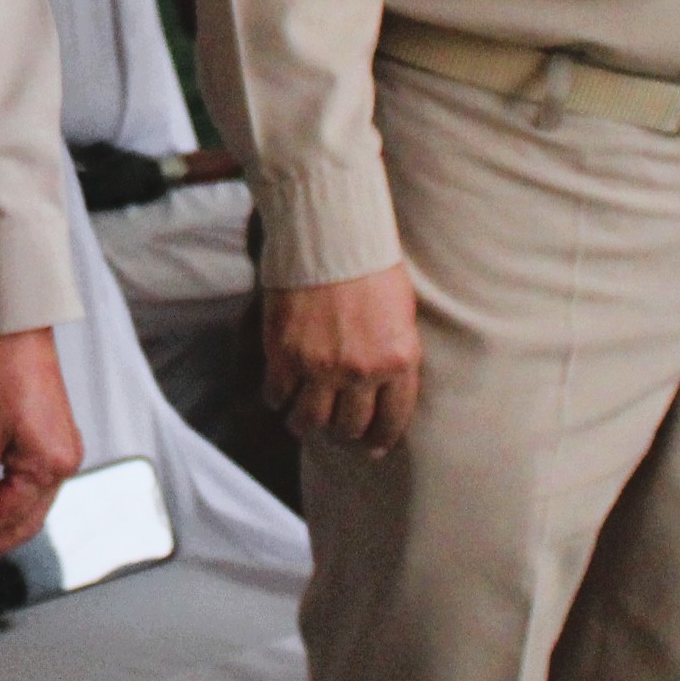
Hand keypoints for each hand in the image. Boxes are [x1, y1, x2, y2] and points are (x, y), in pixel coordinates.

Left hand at [0, 328, 80, 563]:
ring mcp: (64, 452)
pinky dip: (11, 501)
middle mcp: (65, 464)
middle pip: (28, 522)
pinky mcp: (56, 440)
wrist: (14, 329)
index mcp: (50, 467)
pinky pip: (35, 485)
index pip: (12, 523)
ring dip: (1, 523)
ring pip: (32, 506)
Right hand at [261, 261, 420, 452]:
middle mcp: (362, 371)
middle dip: (343, 435)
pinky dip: (277, 399)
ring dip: (306, 425)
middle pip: (349, 427)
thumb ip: (394, 355)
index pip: (392, 421)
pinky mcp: (285, 354)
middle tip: (336, 431)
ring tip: (303, 420)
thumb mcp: (402, 314)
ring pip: (310, 421)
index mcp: (398, 360)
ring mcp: (320, 366)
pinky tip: (280, 394)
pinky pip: (277, 396)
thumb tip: (383, 387)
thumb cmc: (372, 265)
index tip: (372, 447)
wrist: (330, 233)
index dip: (380, 440)